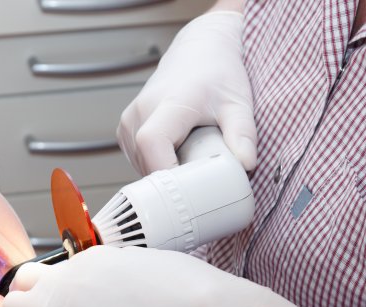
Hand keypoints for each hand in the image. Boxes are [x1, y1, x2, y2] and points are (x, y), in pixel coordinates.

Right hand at [117, 10, 256, 174]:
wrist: (198, 52)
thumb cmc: (217, 74)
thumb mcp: (237, 102)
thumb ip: (243, 133)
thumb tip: (245, 166)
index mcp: (168, 103)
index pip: (152, 143)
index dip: (165, 171)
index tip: (187, 188)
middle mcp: (140, 112)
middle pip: (146, 162)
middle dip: (172, 180)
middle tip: (200, 182)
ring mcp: (128, 121)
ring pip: (140, 165)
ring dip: (164, 173)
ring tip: (190, 161)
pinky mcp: (125, 130)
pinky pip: (137, 160)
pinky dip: (156, 165)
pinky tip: (176, 156)